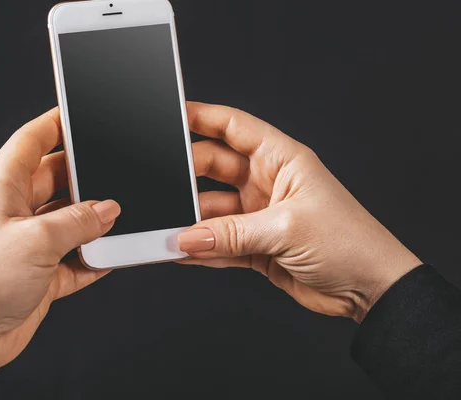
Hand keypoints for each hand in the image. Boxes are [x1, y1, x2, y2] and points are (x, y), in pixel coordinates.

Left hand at [0, 108, 119, 372]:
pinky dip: (94, 257)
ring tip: (117, 221)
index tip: (78, 113)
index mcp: (3, 190)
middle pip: (57, 180)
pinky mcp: (41, 273)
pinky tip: (111, 255)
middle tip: (114, 173)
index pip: (30, 142)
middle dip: (86, 178)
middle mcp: (16, 212)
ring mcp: (29, 243)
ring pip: (70, 220)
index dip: (53, 124)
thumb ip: (78, 221)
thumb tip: (108, 209)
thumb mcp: (37, 240)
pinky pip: (76, 258)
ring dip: (93, 223)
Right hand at [179, 102, 420, 321]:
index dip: (201, 117)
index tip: (171, 116)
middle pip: (213, 166)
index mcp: (281, 159)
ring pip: (211, 209)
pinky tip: (181, 252)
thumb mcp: (286, 229)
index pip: (233, 127)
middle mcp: (267, 182)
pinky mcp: (255, 245)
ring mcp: (259, 214)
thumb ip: (232, 233)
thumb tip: (187, 237)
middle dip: (186, 174)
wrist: (369, 289)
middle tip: (161, 185)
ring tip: (171, 231)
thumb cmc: (349, 242)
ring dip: (191, 221)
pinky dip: (201, 249)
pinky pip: (218, 242)